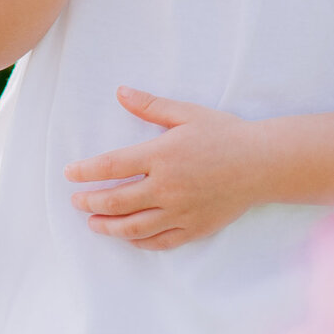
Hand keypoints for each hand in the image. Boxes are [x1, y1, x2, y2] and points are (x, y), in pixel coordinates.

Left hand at [62, 87, 258, 250]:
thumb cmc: (225, 134)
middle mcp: (167, 187)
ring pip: (134, 227)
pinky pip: (160, 241)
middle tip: (76, 201)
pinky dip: (140, 241)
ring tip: (93, 223)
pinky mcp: (194, 228)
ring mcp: (180, 211)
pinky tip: (129, 237)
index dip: (86, 172)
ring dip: (108, 226)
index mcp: (161, 156)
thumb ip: (150, 106)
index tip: (70, 174)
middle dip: (90, 202)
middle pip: (116, 200)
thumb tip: (120, 92)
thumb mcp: (187, 114)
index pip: (111, 166)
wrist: (263, 164)